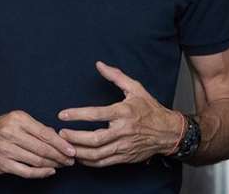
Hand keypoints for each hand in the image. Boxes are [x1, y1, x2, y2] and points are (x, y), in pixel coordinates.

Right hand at [0, 110, 76, 178]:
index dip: (61, 144)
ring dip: (53, 165)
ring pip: (36, 161)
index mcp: (18, 119)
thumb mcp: (18, 119)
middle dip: (60, 156)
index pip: (45, 134)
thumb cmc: (1, 127)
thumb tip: (58, 137)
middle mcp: (11, 134)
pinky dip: (41, 173)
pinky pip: (26, 171)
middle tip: (70, 160)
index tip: (72, 150)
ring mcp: (6, 150)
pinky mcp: (3, 164)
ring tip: (62, 165)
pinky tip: (49, 171)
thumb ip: (37, 127)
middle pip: (42, 149)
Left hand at [57, 61, 184, 166]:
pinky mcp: (125, 157)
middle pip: (94, 139)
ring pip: (97, 154)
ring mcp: (124, 146)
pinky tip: (80, 156)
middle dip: (74, 138)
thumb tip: (99, 65)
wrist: (168, 132)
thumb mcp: (136, 88)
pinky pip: (103, 163)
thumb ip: (116, 76)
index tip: (62, 114)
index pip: (97, 114)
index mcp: (124, 112)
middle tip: (60, 133)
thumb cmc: (150, 109)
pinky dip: (89, 162)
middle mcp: (123, 130)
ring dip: (78, 152)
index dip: (77, 115)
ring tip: (66, 146)